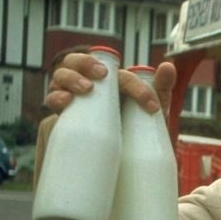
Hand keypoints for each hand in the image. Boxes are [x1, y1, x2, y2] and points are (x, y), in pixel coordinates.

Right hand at [45, 53, 175, 115]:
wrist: (120, 158)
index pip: (120, 76)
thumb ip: (160, 88)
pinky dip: (57, 97)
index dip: (136, 86)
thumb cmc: (136, 128)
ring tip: (86, 88)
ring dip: (71, 77)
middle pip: (77, 61)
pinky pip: (53, 99)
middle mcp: (88, 83)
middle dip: (86, 63)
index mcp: (112, 81)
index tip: (151, 106)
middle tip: (102, 75)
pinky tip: (67, 101)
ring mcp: (72, 95)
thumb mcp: (153, 110)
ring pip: (61, 75)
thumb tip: (168, 65)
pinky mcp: (61, 113)